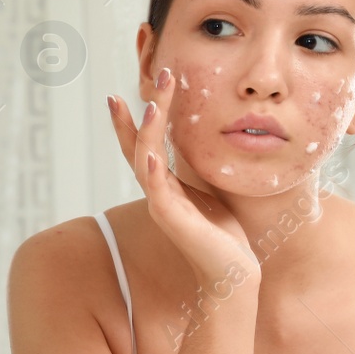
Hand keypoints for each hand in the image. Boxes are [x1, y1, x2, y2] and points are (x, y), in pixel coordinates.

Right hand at [108, 71, 260, 287]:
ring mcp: (162, 206)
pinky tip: (151, 157)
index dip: (131, 121)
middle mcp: (157, 192)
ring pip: (145, 162)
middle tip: (152, 78)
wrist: (231, 275)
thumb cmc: (223, 236)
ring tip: (150, 105)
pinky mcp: (173, 222)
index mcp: (165, 185)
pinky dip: (152, 173)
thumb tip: (208, 142)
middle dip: (137, 114)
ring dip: (145, 133)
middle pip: (137, 146)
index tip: (122, 93)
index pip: (142, 146)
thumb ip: (199, 172)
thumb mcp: (210, 192)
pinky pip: (158, 193)